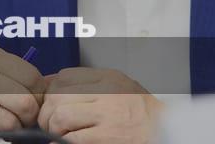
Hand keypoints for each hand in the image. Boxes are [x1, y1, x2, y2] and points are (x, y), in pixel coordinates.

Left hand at [38, 68, 164, 143]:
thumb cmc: (142, 115)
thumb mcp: (119, 88)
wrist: (167, 132)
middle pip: (57, 96)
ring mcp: (108, 115)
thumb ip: (91, 85)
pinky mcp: (108, 137)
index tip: (51, 106)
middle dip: (47, 114)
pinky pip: (71, 139)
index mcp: (108, 78)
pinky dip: (61, 143)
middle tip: (50, 126)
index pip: (64, 77)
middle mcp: (107, 92)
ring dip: (53, 130)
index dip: (50, 93)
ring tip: (59, 136)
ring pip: (60, 116)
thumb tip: (53, 85)